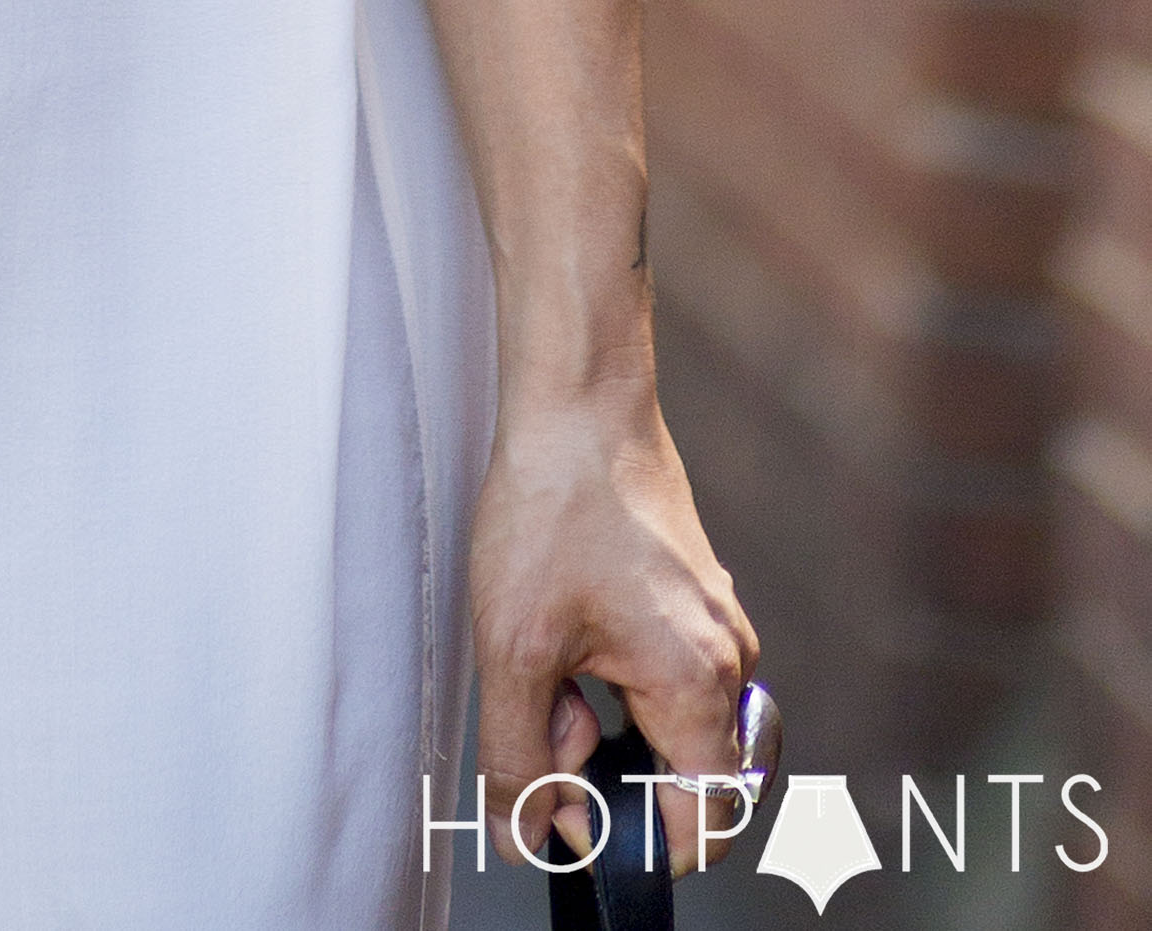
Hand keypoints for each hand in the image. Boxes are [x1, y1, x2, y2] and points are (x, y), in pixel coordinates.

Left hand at [474, 376, 758, 874]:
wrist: (577, 398)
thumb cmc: (554, 504)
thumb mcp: (512, 645)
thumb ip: (518, 758)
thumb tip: (525, 838)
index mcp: (699, 684)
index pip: (702, 824)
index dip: (635, 843)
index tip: (574, 818)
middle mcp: (728, 660)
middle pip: (683, 773)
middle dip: (608, 769)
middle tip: (551, 719)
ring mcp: (716, 624)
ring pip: (667, 720)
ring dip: (603, 718)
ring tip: (552, 665)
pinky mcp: (693, 595)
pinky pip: (663, 672)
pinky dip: (611, 674)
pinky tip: (565, 630)